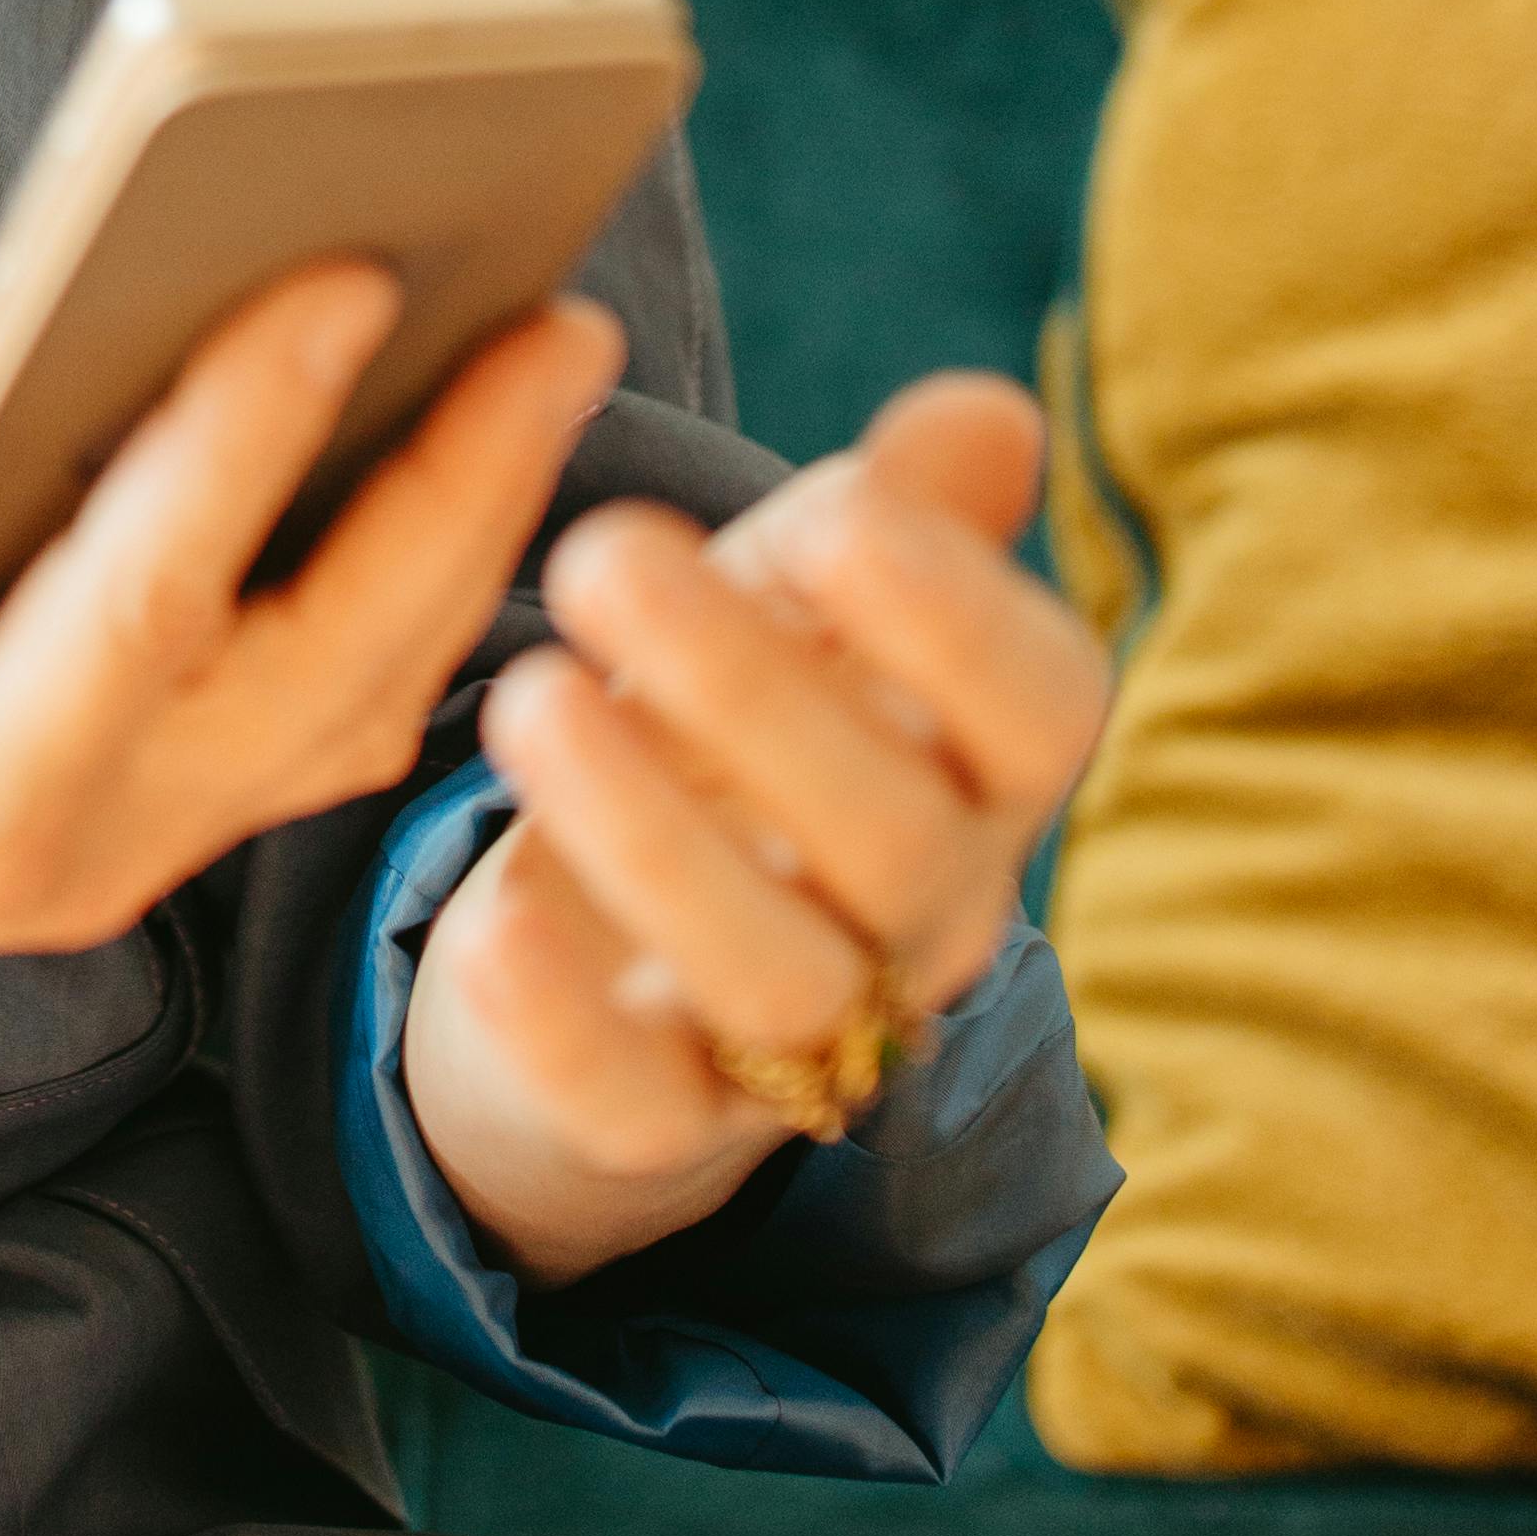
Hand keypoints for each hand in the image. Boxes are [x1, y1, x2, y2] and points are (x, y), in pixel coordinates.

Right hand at [0, 263, 626, 1117]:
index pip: (143, 596)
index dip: (247, 432)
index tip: (346, 274)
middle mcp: (87, 850)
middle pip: (328, 666)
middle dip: (458, 488)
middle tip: (559, 315)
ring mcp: (139, 854)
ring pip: (361, 701)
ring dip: (465, 537)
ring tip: (542, 364)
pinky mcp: (158, 825)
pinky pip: (332, 720)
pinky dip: (415, 597)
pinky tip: (453, 474)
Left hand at [396, 373, 1103, 1291]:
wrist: (618, 933)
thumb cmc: (738, 715)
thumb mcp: (805, 598)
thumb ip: (900, 509)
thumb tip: (993, 411)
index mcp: (986, 771)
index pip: (1044, 709)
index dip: (958, 615)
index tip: (830, 512)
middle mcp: (923, 916)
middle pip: (899, 841)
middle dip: (756, 695)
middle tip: (603, 554)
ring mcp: (803, 1039)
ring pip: (778, 977)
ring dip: (653, 838)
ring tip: (530, 697)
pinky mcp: (661, 1124)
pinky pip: (635, 1109)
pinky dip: (564, 1027)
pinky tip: (492, 924)